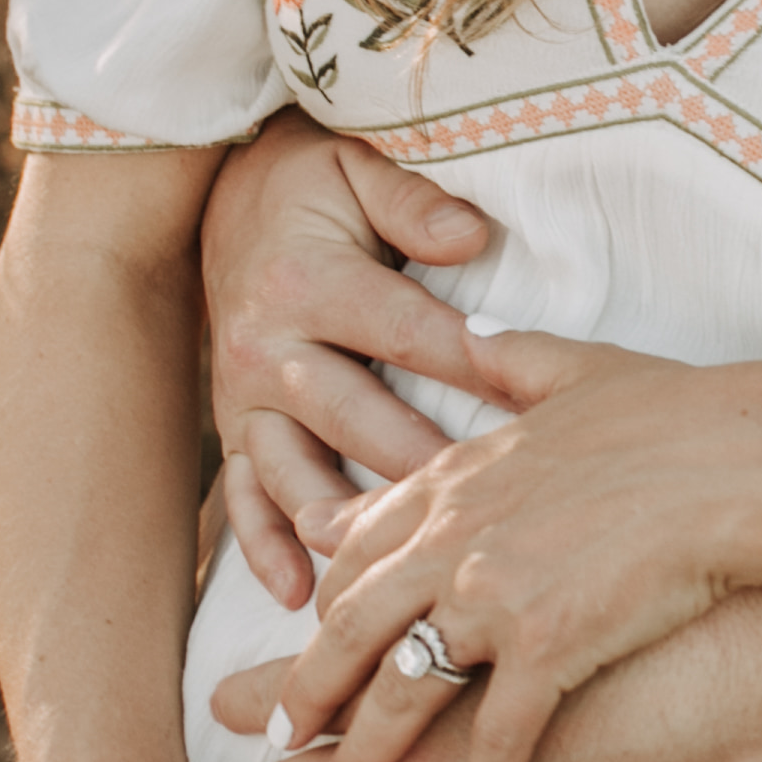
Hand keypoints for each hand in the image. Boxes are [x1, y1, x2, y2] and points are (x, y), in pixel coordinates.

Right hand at [203, 115, 496, 608]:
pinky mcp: (232, 428)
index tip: (539, 413)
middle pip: (357, 420)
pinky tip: (300, 595)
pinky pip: (239, 497)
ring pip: (295, 473)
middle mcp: (266, 347)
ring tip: (401, 567)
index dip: (478, 373)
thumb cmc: (312, 182)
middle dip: (426, 467)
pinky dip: (263, 547)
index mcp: (307, 281)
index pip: (409, 336)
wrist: (222, 192)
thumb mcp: (359, 166)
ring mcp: (242, 398)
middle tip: (492, 512)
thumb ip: (414, 200)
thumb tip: (474, 236)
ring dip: (348, 522)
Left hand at [231, 320, 761, 761]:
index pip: (360, 547)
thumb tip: (480, 333)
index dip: (327, 601)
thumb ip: (514, 357)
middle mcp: (456, 537)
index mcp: (457, 477)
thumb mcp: (576, 368)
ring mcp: (496, 594)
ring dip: (366, 754)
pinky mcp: (549, 644)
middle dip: (308, 689)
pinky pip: (497, 736)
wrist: (740, 460)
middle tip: (281, 738)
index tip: (311, 639)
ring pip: (402, 690)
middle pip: (352, 626)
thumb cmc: (677, 415)